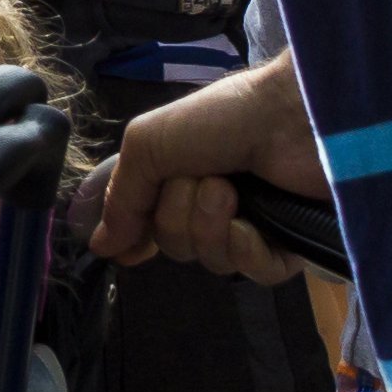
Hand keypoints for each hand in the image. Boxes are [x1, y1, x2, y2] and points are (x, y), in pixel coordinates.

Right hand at [87, 56, 322, 281]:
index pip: (150, 223)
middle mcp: (215, 206)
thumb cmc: (220, 120)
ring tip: (229, 191)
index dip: (138, 236)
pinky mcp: (291, 246)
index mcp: (182, 179)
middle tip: (202, 180)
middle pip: (176, 244)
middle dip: (178, 216)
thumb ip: (123, 198)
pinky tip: (249, 227)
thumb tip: (99, 246)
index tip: (126, 247)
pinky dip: (244, 252)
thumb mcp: (149, 143)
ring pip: (212, 259)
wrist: (290, 118)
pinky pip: (254, 273)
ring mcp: (255, 227)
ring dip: (210, 226)